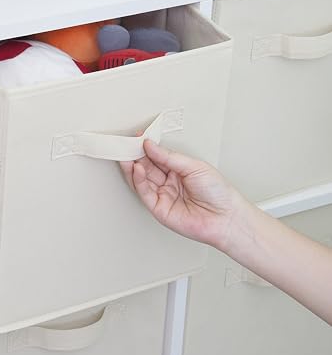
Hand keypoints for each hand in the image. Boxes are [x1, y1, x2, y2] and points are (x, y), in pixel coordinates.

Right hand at [120, 140, 243, 249]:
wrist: (226, 217)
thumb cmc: (219, 193)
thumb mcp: (193, 166)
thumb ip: (169, 157)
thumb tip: (150, 145)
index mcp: (179, 170)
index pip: (157, 157)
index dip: (146, 147)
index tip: (137, 137)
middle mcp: (169, 182)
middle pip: (146, 167)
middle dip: (135, 155)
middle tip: (126, 145)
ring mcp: (163, 195)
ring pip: (141, 179)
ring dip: (132, 166)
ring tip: (126, 154)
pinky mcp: (158, 209)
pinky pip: (144, 192)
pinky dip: (138, 180)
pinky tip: (136, 169)